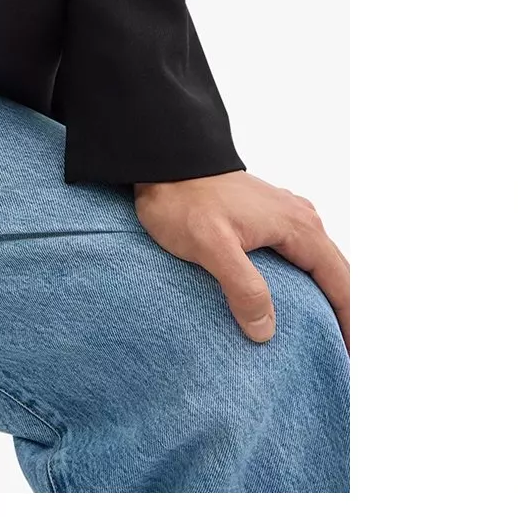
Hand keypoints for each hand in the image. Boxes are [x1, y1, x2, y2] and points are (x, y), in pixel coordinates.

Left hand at [134, 170, 349, 348]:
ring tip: (323, 332)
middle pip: (338, 273)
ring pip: (321, 263)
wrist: (167, 159)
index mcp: (300, 228)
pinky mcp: (270, 217)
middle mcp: (303, 220)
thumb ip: (243, 287)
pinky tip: (295, 298)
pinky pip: (303, 254)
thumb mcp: (211, 247)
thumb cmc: (185, 201)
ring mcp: (288, 216)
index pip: (341, 283)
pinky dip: (310, 280)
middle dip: (347, 312)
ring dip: (328, 296)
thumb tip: (267, 332)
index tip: (349, 356)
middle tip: (342, 353)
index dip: (350, 321)